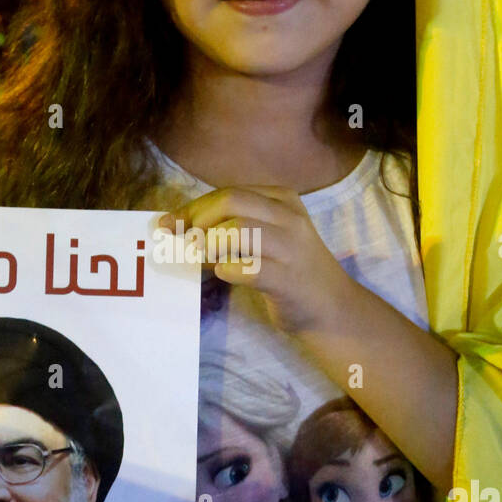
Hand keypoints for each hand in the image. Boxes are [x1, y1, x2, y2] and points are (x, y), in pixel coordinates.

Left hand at [157, 185, 352, 336]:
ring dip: (209, 245)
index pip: (228, 192)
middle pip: (230, 201)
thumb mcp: (268, 235)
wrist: (332, 308)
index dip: (193, 207)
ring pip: (237, 230)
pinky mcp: (288, 279)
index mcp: (282, 199)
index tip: (170, 224)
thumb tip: (180, 224)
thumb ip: (233, 225)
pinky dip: (227, 270)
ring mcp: (291, 247)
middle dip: (197, 220)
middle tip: (181, 241)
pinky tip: (224, 274)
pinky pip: (248, 268)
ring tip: (201, 259)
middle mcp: (289, 217)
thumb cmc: (291, 271)